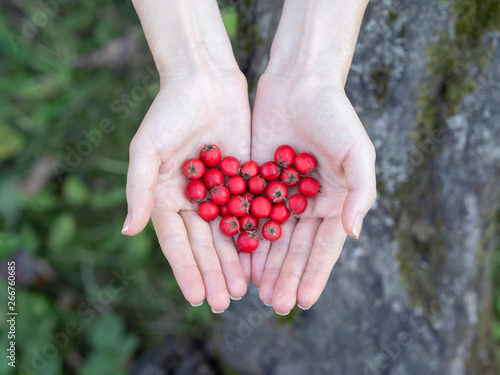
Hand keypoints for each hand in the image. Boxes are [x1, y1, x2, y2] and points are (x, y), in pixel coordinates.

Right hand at [123, 71, 250, 311]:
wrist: (204, 81)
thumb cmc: (168, 111)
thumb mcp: (147, 148)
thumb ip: (139, 188)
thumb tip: (128, 229)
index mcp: (165, 197)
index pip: (175, 242)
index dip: (186, 270)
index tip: (196, 298)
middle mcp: (191, 200)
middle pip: (203, 244)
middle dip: (213, 273)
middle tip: (226, 302)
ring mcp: (218, 192)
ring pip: (227, 233)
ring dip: (234, 261)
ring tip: (244, 289)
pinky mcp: (242, 179)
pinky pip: (249, 211)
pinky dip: (254, 233)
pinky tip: (263, 255)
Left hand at [250, 72, 376, 313]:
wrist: (299, 83)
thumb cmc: (335, 115)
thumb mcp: (357, 151)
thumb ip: (360, 191)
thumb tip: (354, 232)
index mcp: (334, 203)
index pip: (324, 247)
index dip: (314, 275)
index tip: (302, 301)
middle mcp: (307, 205)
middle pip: (295, 248)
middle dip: (285, 276)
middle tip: (273, 303)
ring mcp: (281, 195)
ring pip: (270, 237)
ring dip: (263, 264)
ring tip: (253, 290)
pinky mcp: (256, 182)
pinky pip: (248, 213)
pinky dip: (243, 235)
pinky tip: (235, 257)